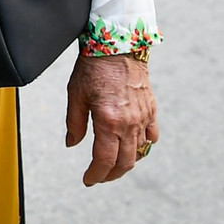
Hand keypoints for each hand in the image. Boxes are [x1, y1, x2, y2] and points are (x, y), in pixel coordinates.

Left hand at [66, 53, 157, 185]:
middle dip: (111, 175)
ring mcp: (143, 117)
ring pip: (140, 152)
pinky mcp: (151, 109)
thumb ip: (75, 122)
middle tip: (99, 177)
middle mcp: (130, 123)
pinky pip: (151, 136)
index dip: (95, 175)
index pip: (104, 160)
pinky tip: (134, 147)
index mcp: (109, 121)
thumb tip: (72, 144)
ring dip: (127, 163)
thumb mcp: (75, 93)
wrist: (118, 44)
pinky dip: (144, 146)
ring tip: (113, 164)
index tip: (88, 180)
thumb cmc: (94, 67)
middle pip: (125, 162)